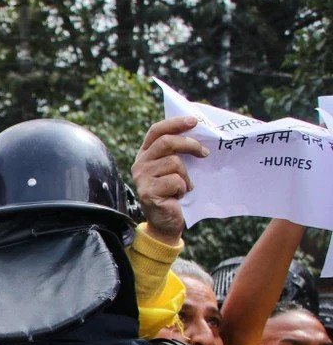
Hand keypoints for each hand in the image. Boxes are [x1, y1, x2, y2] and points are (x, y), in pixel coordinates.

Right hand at [131, 116, 208, 245]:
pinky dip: (183, 189)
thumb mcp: (174, 169)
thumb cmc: (173, 193)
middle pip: (167, 142)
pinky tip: (178, 197)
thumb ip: (177, 152)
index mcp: (145, 154)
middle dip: (190, 145)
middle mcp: (140, 164)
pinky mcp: (148, 192)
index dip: (175, 123)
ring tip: (184, 187)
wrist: (165, 223)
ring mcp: (142, 178)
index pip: (157, 130)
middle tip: (205, 153)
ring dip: (186, 176)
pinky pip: (175, 181)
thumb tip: (199, 133)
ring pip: (174, 163)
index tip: (194, 121)